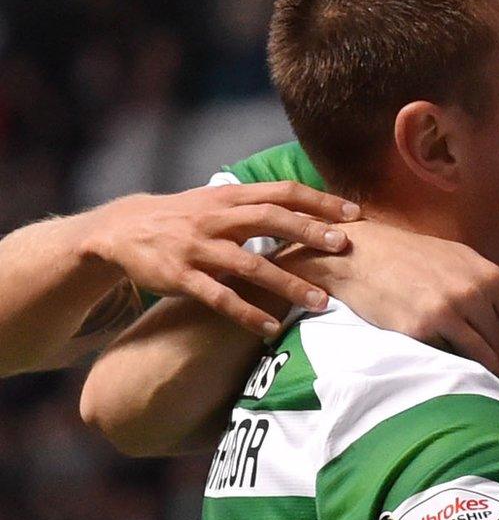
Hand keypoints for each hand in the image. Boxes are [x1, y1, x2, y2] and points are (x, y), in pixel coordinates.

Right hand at [82, 183, 357, 337]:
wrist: (122, 229)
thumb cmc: (184, 216)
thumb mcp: (217, 200)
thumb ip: (258, 203)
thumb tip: (311, 207)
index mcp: (229, 196)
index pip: (282, 192)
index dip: (318, 201)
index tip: (354, 214)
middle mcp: (216, 219)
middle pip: (270, 219)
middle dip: (309, 232)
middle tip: (345, 246)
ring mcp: (198, 248)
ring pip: (250, 264)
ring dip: (288, 284)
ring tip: (321, 302)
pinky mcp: (181, 277)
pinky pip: (219, 298)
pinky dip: (246, 313)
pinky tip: (271, 327)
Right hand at [291, 220, 498, 390]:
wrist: (362, 254)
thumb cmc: (413, 259)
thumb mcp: (462, 263)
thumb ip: (491, 293)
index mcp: (491, 277)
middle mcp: (474, 293)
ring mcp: (447, 311)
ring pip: (483, 359)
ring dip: (489, 379)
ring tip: (487, 389)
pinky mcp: (420, 328)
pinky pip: (449, 359)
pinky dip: (458, 372)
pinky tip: (458, 377)